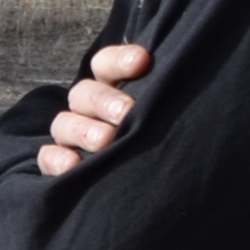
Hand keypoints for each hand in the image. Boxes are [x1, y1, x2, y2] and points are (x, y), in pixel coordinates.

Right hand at [37, 43, 153, 176]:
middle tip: (126, 111)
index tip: (142, 61)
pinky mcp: (59, 163)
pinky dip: (58, 159)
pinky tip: (73, 165)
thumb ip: (163, 101)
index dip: (119, 60)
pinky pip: (48, 157)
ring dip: (84, 130)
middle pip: (84, 94)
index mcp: (112, 88)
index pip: (106, 64)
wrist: (150, 189)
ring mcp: (71, 135)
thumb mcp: (164, 116)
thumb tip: (201, 79)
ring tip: (105, 141)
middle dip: (104, 101)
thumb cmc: (166, 141)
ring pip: (65, 124)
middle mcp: (88, 108)